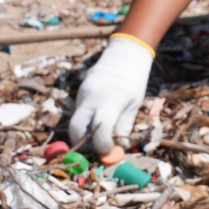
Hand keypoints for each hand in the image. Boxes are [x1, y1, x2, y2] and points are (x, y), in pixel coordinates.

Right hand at [69, 35, 153, 153]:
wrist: (122, 56)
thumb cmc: (133, 83)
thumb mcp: (134, 105)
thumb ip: (124, 126)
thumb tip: (118, 148)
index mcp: (110, 101)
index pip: (100, 128)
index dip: (102, 145)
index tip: (108, 151)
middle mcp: (91, 98)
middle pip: (76, 128)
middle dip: (82, 143)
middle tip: (96, 149)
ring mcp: (82, 95)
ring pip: (75, 121)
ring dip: (84, 134)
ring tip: (100, 135)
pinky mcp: (79, 95)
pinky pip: (78, 113)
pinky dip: (85, 123)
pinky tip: (97, 122)